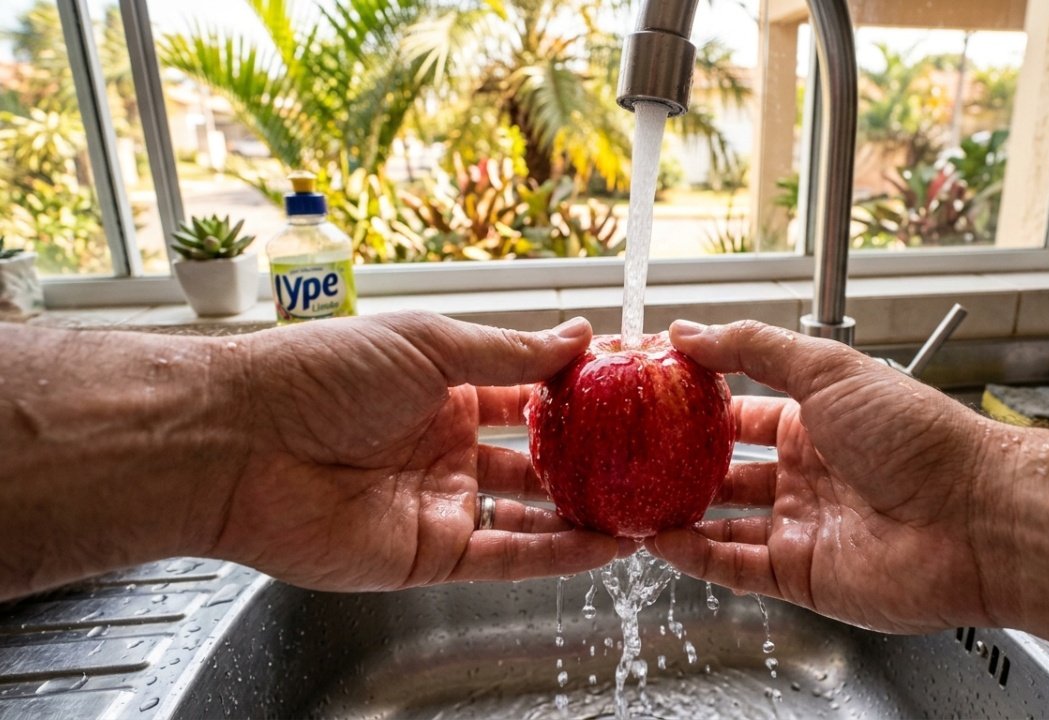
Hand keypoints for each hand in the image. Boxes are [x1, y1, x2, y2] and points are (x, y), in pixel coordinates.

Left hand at [203, 312, 618, 590]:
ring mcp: (439, 503)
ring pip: (529, 514)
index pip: (524, 394)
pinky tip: (606, 546)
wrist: (240, 443)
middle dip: (587, 461)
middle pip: (532, 459)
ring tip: (642, 508)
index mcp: (441, 390)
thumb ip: (508, 351)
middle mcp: (444, 448)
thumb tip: (580, 335)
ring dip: (583, 514)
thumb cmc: (319, 375)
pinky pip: (507, 558)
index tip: (630, 393)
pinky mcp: (430, 554)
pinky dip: (558, 556)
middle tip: (646, 459)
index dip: (575, 396)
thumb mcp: (428, 344)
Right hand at [648, 320, 999, 632]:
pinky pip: (735, 567)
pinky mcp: (802, 574)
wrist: (973, 518)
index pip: (743, 409)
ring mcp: (804, 525)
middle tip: (632, 456)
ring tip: (633, 502)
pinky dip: (696, 558)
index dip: (699, 403)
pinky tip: (661, 542)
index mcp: (817, 420)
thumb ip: (753, 348)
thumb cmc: (916, 437)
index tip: (651, 396)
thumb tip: (688, 332)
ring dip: (681, 514)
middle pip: (729, 469)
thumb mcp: (827, 368)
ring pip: (725, 522)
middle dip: (681, 464)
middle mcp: (809, 473)